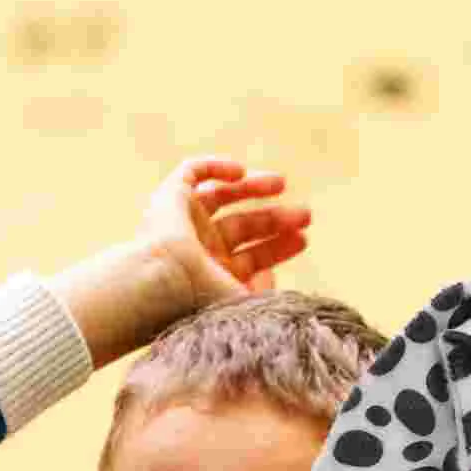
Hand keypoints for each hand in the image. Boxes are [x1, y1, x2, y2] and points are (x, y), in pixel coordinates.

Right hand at [47, 158, 311, 369]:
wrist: (166, 281)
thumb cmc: (205, 299)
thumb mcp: (246, 303)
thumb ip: (264, 296)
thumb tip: (272, 279)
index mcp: (217, 277)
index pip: (253, 258)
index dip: (279, 248)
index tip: (303, 240)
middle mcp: (200, 250)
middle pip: (244, 227)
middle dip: (275, 220)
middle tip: (305, 215)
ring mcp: (184, 223)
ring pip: (222, 197)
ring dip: (252, 188)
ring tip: (281, 184)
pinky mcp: (170, 198)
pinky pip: (190, 173)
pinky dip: (214, 167)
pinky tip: (240, 171)